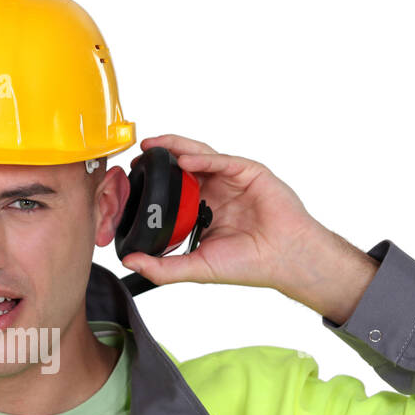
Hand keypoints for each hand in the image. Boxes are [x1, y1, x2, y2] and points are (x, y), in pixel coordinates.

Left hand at [120, 133, 335, 293]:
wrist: (284, 259)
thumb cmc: (249, 264)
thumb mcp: (197, 267)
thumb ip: (162, 267)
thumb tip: (129, 262)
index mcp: (204, 210)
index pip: (173, 190)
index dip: (153, 184)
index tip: (130, 182)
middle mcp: (217, 192)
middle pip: (184, 167)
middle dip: (160, 158)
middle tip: (138, 154)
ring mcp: (233, 180)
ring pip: (201, 156)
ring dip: (176, 148)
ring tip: (154, 146)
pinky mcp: (249, 172)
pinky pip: (223, 160)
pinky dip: (203, 158)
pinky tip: (184, 160)